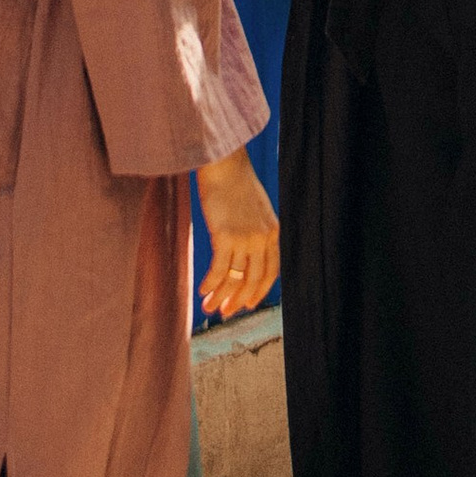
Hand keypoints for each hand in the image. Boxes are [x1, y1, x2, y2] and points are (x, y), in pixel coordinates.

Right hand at [196, 148, 279, 319]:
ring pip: (234, 278)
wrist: (224, 164)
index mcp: (273, 233)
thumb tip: (245, 256)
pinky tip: (202, 290)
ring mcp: (245, 238)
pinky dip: (210, 283)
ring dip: (220, 296)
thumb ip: (256, 232)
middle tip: (224, 312)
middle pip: (252, 280)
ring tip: (208, 307)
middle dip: (237, 300)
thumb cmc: (234, 184)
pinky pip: (218, 269)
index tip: (246, 304)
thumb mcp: (255, 210)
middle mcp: (263, 238)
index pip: (270, 273)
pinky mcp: (225, 236)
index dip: (258, 292)